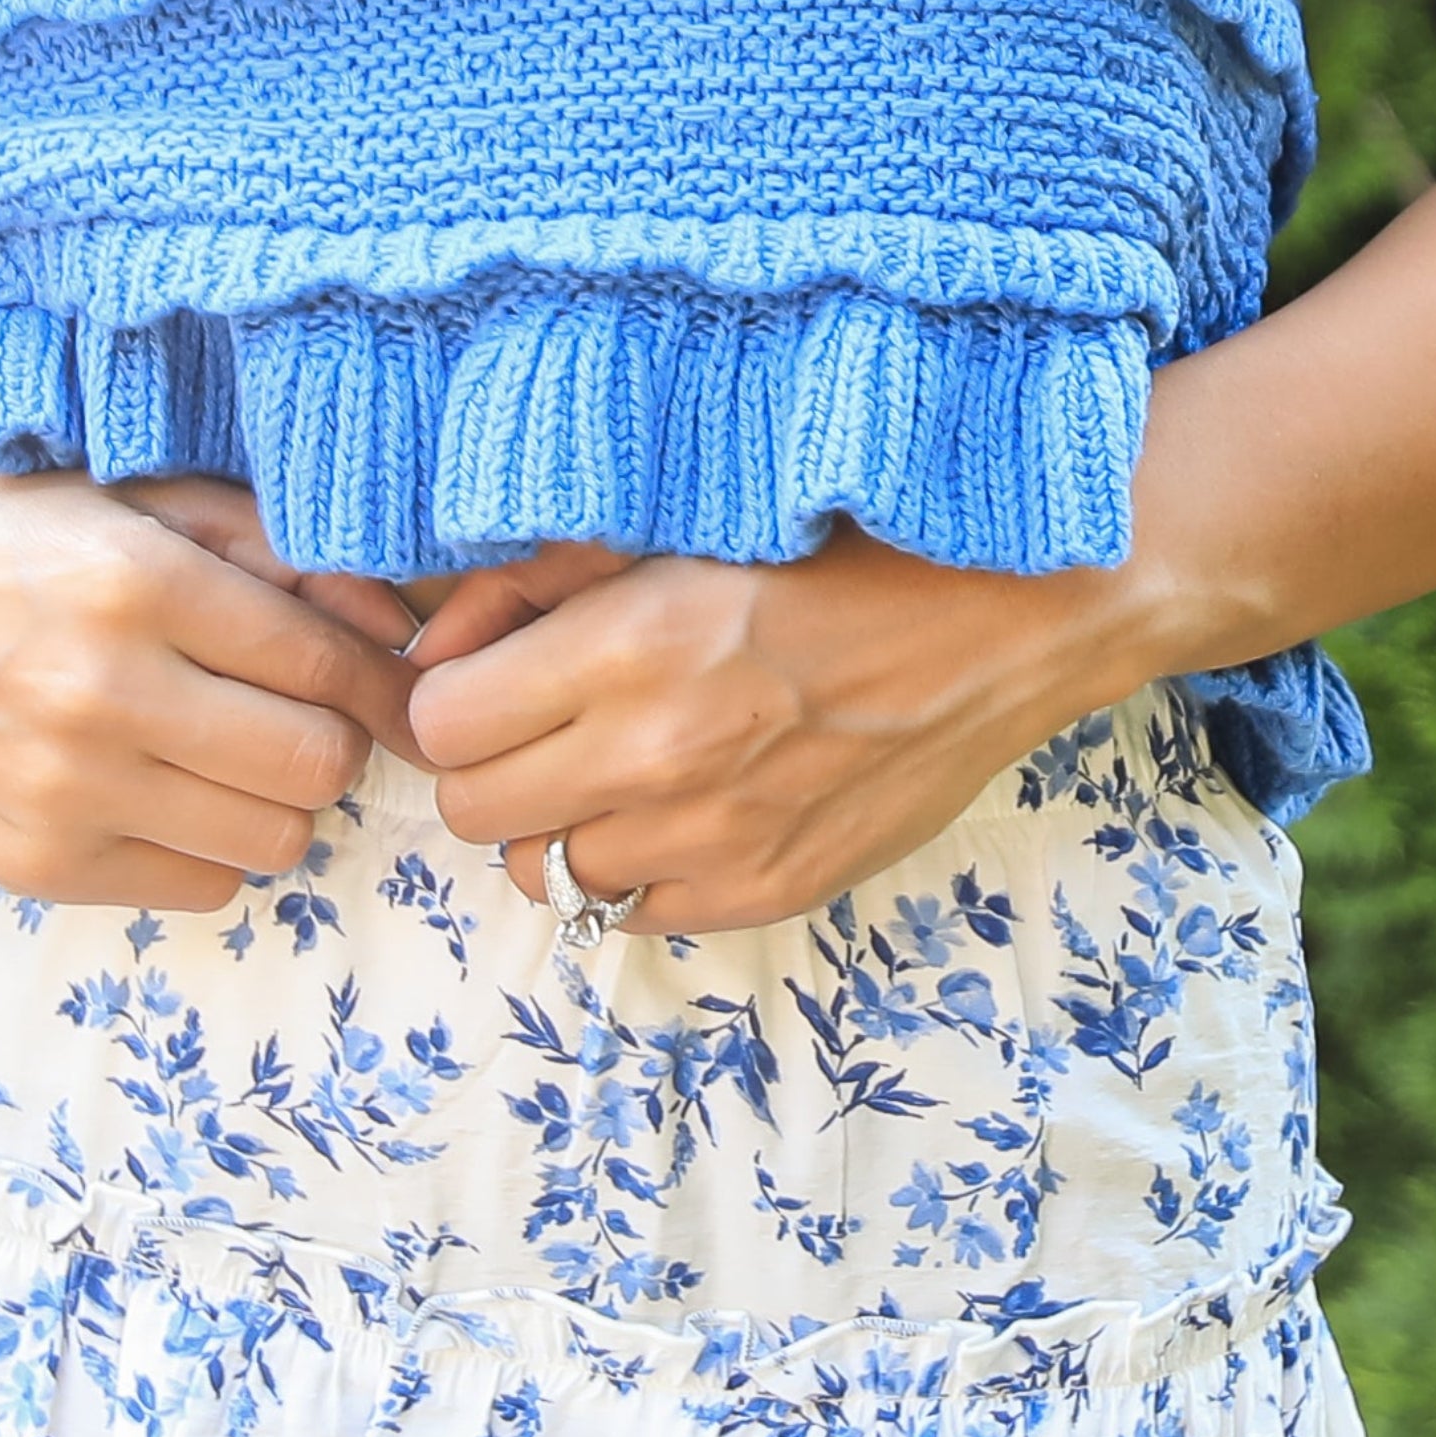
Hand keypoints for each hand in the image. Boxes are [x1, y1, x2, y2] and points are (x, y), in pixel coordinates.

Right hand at [0, 466, 421, 908]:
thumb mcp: (123, 500)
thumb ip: (265, 542)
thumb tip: (393, 617)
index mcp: (135, 583)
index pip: (325, 664)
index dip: (374, 674)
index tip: (380, 673)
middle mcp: (104, 693)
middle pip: (317, 763)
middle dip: (331, 737)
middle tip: (295, 710)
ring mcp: (67, 792)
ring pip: (273, 838)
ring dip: (278, 798)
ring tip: (233, 751)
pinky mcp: (38, 865)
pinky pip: (201, 888)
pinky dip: (211, 848)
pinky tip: (170, 792)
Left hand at [401, 523, 1173, 933]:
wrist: (1003, 619)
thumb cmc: (835, 546)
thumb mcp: (675, 524)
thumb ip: (537, 581)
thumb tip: (432, 646)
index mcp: (631, 648)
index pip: (442, 726)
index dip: (455, 697)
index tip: (493, 674)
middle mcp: (660, 758)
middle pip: (474, 813)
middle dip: (491, 763)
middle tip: (545, 720)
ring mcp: (714, 841)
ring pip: (544, 875)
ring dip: (559, 822)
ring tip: (616, 762)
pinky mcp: (767, 893)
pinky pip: (634, 912)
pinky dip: (636, 866)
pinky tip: (684, 801)